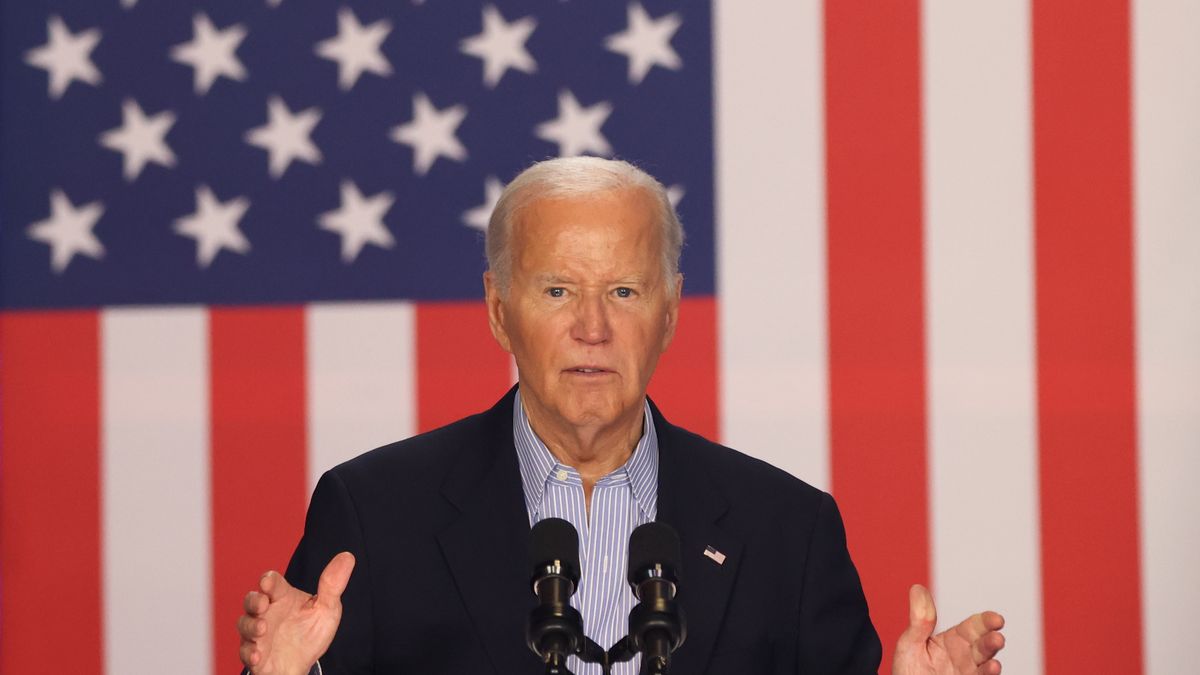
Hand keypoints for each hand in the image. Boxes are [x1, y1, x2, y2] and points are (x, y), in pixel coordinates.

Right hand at [238, 552, 355, 674]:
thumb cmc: (310, 633)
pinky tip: (258, 655)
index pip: (273, 583)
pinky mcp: (254, 653)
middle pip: (252, 600)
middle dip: (254, 601)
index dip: (269, 580)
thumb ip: (332, 584)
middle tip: (263, 604)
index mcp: (283, 597)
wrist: (302, 663)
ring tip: (262, 629)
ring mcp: (258, 632)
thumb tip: (347, 556)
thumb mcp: (327, 609)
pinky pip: (245, 651)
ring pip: (245, 624)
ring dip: (251, 626)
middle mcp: (267, 612)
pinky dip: (249, 652)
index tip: (268, 582)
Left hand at [891, 584, 1004, 674]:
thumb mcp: (910, 643)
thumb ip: (919, 620)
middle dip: (992, 641)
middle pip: (983, 645)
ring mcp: (968, 673)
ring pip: (984, 665)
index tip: (996, 619)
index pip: (974, 627)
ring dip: (992, 661)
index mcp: (953, 641)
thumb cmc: (908, 671)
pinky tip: (992, 668)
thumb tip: (918, 588)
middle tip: (997, 637)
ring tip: (994, 661)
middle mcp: (965, 657)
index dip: (986, 621)